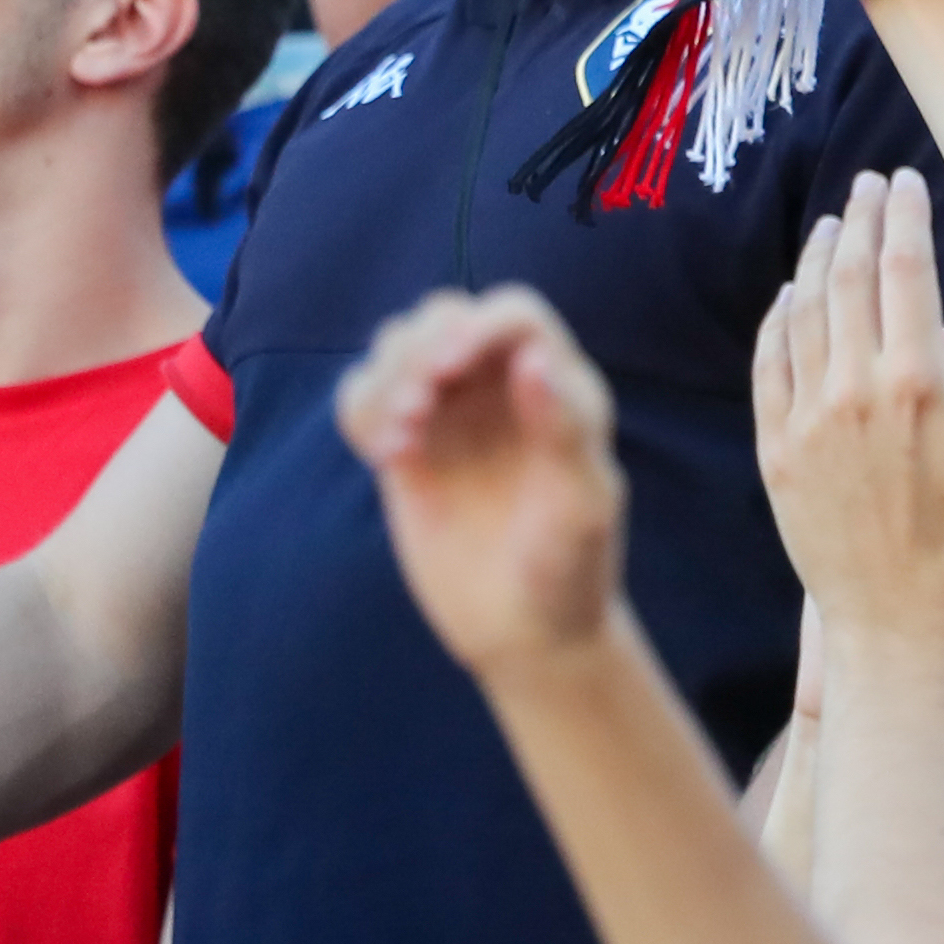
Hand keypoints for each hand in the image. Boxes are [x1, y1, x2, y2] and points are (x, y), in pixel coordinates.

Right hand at [336, 287, 624, 680]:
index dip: (479, 324)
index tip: (451, 368)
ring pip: (398, 347)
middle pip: (445, 315)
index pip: (514, 313)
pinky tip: (387, 457)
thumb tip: (532, 358)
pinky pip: (364, 398)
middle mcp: (502, 388)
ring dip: (387, 378)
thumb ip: (565, 427)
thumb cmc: (572, 565)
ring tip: (404, 442)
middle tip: (421, 408)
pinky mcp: (407, 451)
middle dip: (421, 346)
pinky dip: (360, 410)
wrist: (529, 630)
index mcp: (559, 384)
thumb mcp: (582, 502)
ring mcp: (451, 417)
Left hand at [754, 170, 943, 636]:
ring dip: (819, 259)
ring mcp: (807, 421)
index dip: (906, 215)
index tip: (907, 182)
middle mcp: (854, 391)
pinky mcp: (777, 452)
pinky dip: (779, 319)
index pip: (906, 268)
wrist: (899, 624)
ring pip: (805, 313)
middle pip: (850, 275)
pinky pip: (771, 364)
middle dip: (860, 219)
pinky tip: (792, 296)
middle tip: (869, 185)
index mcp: (920, 384)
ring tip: (833, 226)